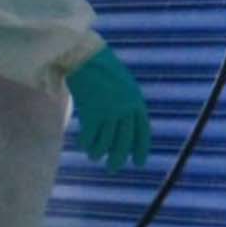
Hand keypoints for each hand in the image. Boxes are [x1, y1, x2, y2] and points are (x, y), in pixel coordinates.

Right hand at [63, 46, 150, 170]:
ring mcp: (109, 112)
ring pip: (106, 142)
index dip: (141, 149)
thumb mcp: (125, 87)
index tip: (139, 163)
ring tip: (94, 157)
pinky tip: (83, 146)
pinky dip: (87, 143)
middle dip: (118, 157)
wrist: (87, 57)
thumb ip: (128, 105)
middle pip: (124, 141)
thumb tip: (126, 126)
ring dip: (99, 152)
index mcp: (137, 102)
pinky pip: (90, 135)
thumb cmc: (105, 70)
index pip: (143, 132)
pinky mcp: (92, 112)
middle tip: (112, 168)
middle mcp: (126, 109)